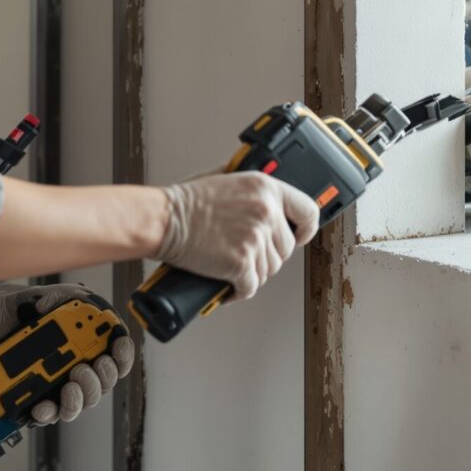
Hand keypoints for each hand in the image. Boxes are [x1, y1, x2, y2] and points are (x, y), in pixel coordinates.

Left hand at [0, 283, 135, 424]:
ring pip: (83, 404)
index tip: (117, 347)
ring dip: (82, 396)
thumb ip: (63, 297)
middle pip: (105, 384)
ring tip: (70, 383)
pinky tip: (42, 406)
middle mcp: (79, 368)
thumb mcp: (48, 295)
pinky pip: (50, 415)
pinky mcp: (38, 400)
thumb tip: (56, 310)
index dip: (124, 355)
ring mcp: (59, 387)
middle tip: (86, 366)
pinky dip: (48, 412)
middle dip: (102, 377)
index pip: (118, 356)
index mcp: (88, 345)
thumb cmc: (21, 310)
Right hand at [155, 171, 319, 300]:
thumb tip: (267, 201)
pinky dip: (238, 291)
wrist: (163, 219)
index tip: (298, 237)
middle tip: (246, 256)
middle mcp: (265, 211)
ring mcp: (255, 238)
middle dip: (267, 256)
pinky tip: (228, 286)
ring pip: (269, 271)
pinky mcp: (241, 262)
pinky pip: (250, 287)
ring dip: (252, 274)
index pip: (307, 211)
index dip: (305, 229)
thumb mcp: (226, 179)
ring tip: (232, 268)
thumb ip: (252, 189)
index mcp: (266, 188)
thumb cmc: (186, 202)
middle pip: (285, 249)